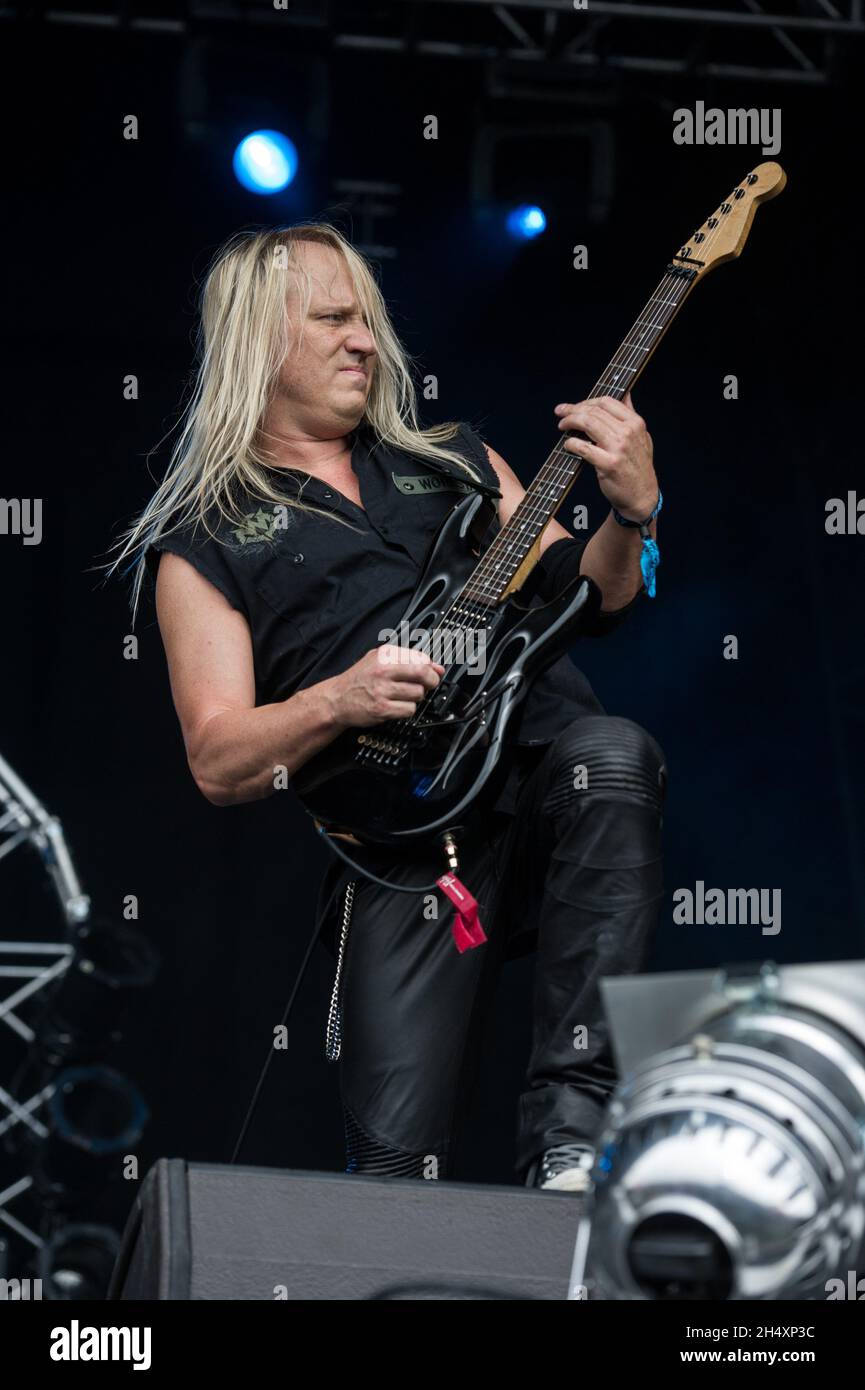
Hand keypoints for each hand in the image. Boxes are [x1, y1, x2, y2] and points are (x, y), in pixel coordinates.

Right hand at [329, 645, 444, 728]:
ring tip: (404, 696)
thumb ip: (407, 660)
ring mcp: (382, 690)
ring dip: (416, 697)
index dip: (431, 667)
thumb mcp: (379, 660)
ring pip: (418, 694)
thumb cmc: (359, 679)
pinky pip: (409, 710)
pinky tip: (397, 706)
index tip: (433, 672)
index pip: (420, 658)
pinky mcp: (382, 709)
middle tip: (428, 685)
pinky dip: (407, 710)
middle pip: (423, 673)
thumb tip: (437, 667)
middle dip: (431, 681)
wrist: (337, 699)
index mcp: (384, 655)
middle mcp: (383, 670)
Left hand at [554, 392, 657, 521]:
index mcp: (636, 423)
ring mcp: (619, 448)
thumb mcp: (642, 437)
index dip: (586, 401)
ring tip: (562, 426)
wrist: (642, 496)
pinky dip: (571, 443)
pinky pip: (583, 447)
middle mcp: (628, 433)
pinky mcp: (608, 464)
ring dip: (569, 422)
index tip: (574, 406)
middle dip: (573, 410)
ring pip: (587, 424)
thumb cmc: (638, 467)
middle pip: (594, 411)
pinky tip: (567, 444)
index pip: (606, 401)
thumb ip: (631, 415)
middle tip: (561, 413)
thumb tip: (625, 394)